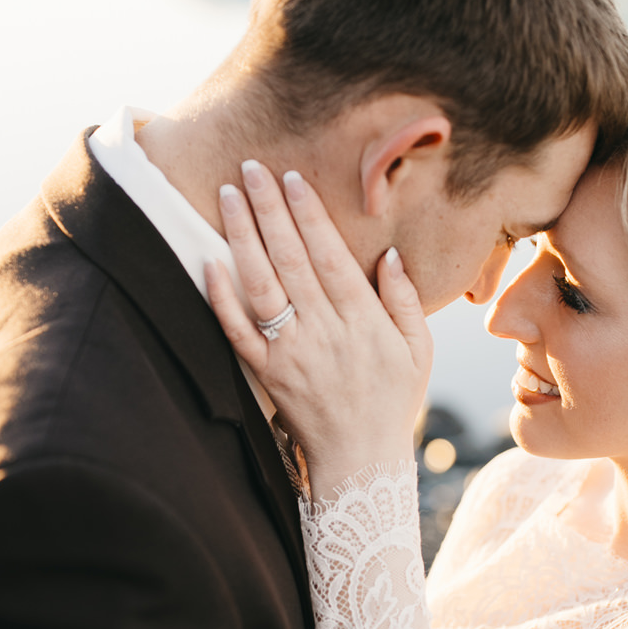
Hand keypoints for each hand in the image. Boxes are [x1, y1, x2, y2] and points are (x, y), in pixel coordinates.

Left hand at [201, 161, 433, 491]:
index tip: (291, 178)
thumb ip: (406, 301)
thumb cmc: (392, 400)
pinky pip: (237, 332)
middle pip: (290, 259)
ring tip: (229, 197)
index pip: (329, 254)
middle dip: (269, 210)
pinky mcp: (265, 373)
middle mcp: (323, 330)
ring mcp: (290, 351)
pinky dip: (221, 298)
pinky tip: (208, 263)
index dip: (309, 214)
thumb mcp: (418, 350)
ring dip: (242, 238)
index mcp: (362, 319)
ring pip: (260, 285)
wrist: (359, 460)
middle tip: (250, 168)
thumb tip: (391, 255)